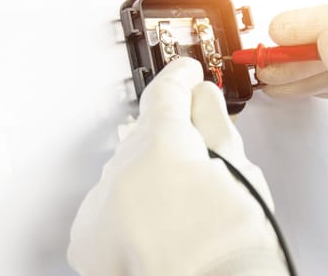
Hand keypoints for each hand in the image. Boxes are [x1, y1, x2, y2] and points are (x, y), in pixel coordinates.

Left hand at [67, 58, 288, 275]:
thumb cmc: (233, 253)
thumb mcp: (241, 176)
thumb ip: (215, 127)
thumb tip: (201, 98)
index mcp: (161, 149)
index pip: (166, 95)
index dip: (179, 79)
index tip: (185, 74)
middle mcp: (121, 174)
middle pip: (143, 134)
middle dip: (168, 135)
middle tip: (197, 150)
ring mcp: (100, 208)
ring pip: (124, 169)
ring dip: (148, 172)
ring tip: (181, 201)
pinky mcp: (87, 238)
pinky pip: (107, 202)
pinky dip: (128, 203)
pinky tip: (154, 219)